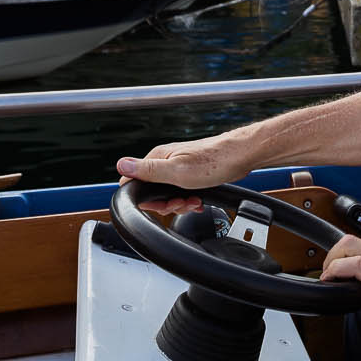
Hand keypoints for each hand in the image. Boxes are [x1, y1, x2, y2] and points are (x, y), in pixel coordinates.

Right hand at [115, 135, 249, 214]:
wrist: (240, 156)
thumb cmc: (213, 161)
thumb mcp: (176, 170)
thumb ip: (148, 170)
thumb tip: (120, 164)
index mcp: (157, 158)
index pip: (134, 182)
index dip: (146, 199)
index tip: (162, 204)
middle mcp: (165, 161)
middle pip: (152, 191)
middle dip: (166, 203)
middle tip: (182, 203)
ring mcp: (178, 166)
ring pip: (168, 193)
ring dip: (179, 203)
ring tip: (193, 202)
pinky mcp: (190, 173)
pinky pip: (181, 192)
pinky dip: (188, 200)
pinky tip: (197, 201)